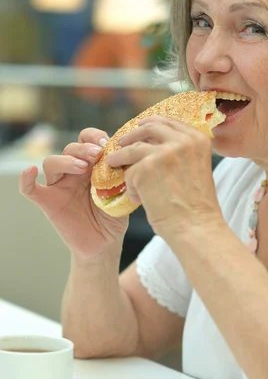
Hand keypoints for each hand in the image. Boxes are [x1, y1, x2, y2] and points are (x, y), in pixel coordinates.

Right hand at [19, 128, 128, 260]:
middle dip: (83, 148)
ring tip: (83, 168)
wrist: (106, 242)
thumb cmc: (114, 215)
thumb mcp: (125, 191)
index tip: (107, 144)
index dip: (95, 136)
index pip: (87, 139)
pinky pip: (30, 189)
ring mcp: (59, 186)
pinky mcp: (48, 202)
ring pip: (51, 162)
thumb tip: (130, 157)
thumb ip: (125, 174)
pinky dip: (26, 180)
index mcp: (92, 164)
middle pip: (70, 148)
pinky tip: (29, 171)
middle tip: (97, 154)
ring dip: (66, 160)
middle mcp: (73, 171)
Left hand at [106, 116, 222, 238]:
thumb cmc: (197, 206)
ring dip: (120, 156)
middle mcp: (182, 141)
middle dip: (133, 134)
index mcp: (198, 139)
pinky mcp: (146, 169)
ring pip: (133, 148)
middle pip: (149, 128)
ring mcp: (164, 153)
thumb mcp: (197, 168)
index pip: (170, 122)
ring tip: (113, 163)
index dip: (152, 123)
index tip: (141, 127)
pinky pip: (129, 171)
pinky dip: (130, 184)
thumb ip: (182, 153)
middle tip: (122, 141)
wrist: (196, 228)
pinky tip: (136, 198)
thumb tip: (157, 145)